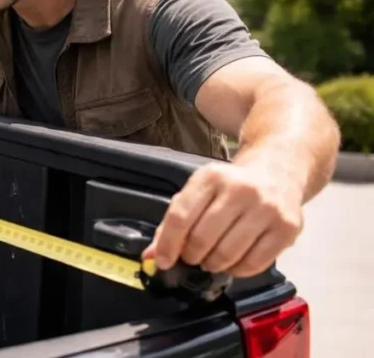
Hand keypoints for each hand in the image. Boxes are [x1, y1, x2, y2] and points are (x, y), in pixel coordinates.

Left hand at [142, 160, 304, 277]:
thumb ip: (173, 223)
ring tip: (212, 259)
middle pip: (203, 238)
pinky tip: (234, 261)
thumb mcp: (199, 192)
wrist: (277, 172)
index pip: (180, 216)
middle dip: (192, 256)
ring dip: (214, 264)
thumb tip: (152, 257)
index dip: (168, 244)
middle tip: (193, 257)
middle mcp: (241, 190)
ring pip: (228, 254)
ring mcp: (267, 209)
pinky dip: (238, 270)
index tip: (163, 261)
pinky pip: (255, 263)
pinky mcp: (288, 228)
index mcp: (211, 177)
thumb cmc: (230, 187)